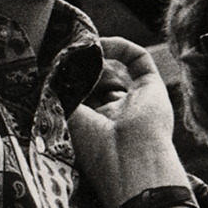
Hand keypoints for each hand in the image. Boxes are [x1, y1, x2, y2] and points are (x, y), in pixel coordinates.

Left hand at [68, 37, 180, 207]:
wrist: (130, 162)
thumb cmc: (94, 147)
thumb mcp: (67, 115)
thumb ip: (60, 88)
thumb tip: (56, 64)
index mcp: (95, 127)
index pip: (80, 97)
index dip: (68, 81)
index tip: (53, 66)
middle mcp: (116, 114)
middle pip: (96, 82)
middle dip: (80, 70)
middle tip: (65, 57)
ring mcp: (136, 101)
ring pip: (114, 70)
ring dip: (96, 60)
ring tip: (81, 55)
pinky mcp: (154, 89)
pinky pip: (139, 59)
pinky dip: (120, 47)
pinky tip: (100, 44)